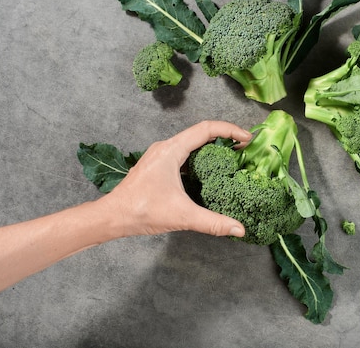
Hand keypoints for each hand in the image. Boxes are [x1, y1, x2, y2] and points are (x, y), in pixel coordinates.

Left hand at [102, 121, 251, 237]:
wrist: (112, 217)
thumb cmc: (141, 211)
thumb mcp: (182, 215)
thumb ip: (213, 222)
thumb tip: (239, 229)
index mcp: (171, 150)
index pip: (206, 129)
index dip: (230, 130)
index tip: (247, 139)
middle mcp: (165, 147)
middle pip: (201, 133)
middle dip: (225, 137)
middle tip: (244, 148)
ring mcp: (160, 156)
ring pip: (192, 143)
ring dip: (212, 147)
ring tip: (231, 157)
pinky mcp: (158, 166)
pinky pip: (184, 154)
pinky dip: (201, 158)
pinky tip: (210, 172)